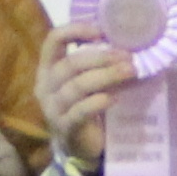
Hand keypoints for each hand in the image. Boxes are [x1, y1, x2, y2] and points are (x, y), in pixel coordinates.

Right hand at [36, 20, 135, 165]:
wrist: (82, 144)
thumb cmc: (87, 104)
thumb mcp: (89, 78)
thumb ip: (98, 62)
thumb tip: (130, 41)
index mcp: (48, 68)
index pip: (54, 40)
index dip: (76, 30)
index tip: (101, 33)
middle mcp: (45, 86)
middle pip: (70, 64)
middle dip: (102, 58)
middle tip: (129, 57)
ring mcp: (52, 109)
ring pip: (77, 87)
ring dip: (107, 76)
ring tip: (130, 72)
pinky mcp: (65, 128)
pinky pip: (81, 111)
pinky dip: (100, 102)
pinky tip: (115, 98)